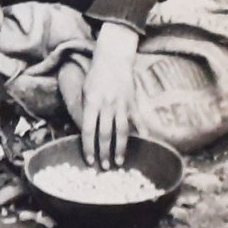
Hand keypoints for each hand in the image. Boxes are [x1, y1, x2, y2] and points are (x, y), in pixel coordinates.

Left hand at [80, 22, 139, 167]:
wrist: (113, 59)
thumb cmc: (95, 76)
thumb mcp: (84, 90)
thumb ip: (84, 109)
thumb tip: (84, 131)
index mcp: (91, 102)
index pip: (87, 130)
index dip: (88, 146)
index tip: (89, 160)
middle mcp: (106, 105)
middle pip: (105, 134)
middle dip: (103, 152)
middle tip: (103, 167)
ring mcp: (121, 105)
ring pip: (122, 131)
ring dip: (120, 149)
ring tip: (118, 162)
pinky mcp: (133, 103)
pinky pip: (138, 121)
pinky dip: (142, 133)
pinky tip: (144, 144)